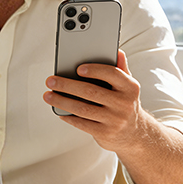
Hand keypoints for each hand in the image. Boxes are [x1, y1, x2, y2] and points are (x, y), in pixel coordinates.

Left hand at [43, 50, 159, 153]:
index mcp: (130, 87)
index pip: (112, 74)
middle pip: (91, 91)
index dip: (95, 70)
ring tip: (48, 96)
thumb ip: (120, 68)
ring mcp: (115, 120)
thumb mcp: (127, 86)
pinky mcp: (105, 133)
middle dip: (67, 85)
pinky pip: (82, 123)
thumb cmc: (124, 103)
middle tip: (51, 81)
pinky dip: (69, 117)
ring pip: (83, 108)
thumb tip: (116, 51)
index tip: (78, 68)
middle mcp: (124, 104)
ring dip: (62, 101)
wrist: (134, 133)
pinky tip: (60, 111)